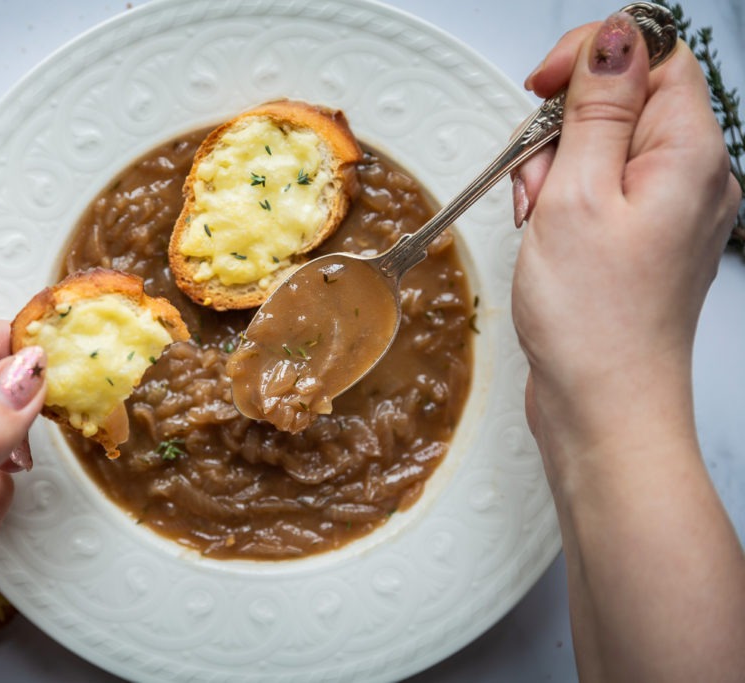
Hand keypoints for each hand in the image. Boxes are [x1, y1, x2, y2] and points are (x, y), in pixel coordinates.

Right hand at [509, 13, 743, 681]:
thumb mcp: (578, 195)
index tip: (543, 89)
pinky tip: (548, 235)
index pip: (654, 56)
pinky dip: (566, 202)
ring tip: (541, 220)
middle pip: (623, 104)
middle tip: (540, 181)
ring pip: (604, 149)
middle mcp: (692, 178)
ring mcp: (669, 210)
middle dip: (563, 130)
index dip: (593, 59)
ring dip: (557, 171)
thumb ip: (597, 108)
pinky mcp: (644, 238)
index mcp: (690, 156)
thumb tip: (616, 37)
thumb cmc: (596, 322)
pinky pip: (602, 191)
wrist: (603, 406)